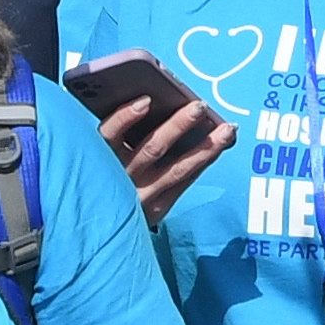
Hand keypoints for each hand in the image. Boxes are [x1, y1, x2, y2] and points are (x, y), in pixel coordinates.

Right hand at [101, 89, 232, 223]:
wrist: (98, 224)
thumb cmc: (100, 176)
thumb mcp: (98, 154)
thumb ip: (116, 133)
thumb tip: (150, 100)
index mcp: (98, 159)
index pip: (108, 135)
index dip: (125, 117)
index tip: (146, 101)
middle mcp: (120, 179)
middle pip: (151, 149)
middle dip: (178, 126)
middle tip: (199, 107)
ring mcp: (140, 196)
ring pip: (177, 168)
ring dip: (204, 146)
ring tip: (227, 129)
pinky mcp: (157, 207)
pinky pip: (185, 182)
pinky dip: (203, 162)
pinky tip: (220, 145)